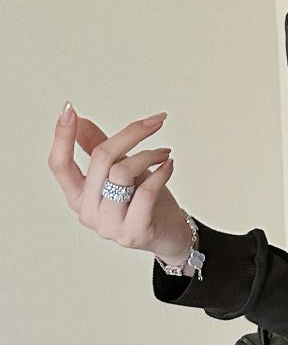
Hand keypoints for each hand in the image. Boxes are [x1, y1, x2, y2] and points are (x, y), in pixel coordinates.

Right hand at [48, 105, 184, 256]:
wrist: (171, 235)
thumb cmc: (145, 202)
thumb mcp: (120, 171)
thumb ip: (97, 148)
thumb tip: (78, 119)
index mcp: (78, 196)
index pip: (59, 165)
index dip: (61, 137)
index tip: (68, 109)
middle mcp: (87, 212)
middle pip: (100, 159)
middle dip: (131, 134)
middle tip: (155, 122)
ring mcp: (108, 226)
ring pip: (121, 173)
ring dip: (148, 155)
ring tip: (164, 152)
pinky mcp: (133, 232)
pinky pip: (145, 192)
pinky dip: (161, 172)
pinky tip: (169, 165)